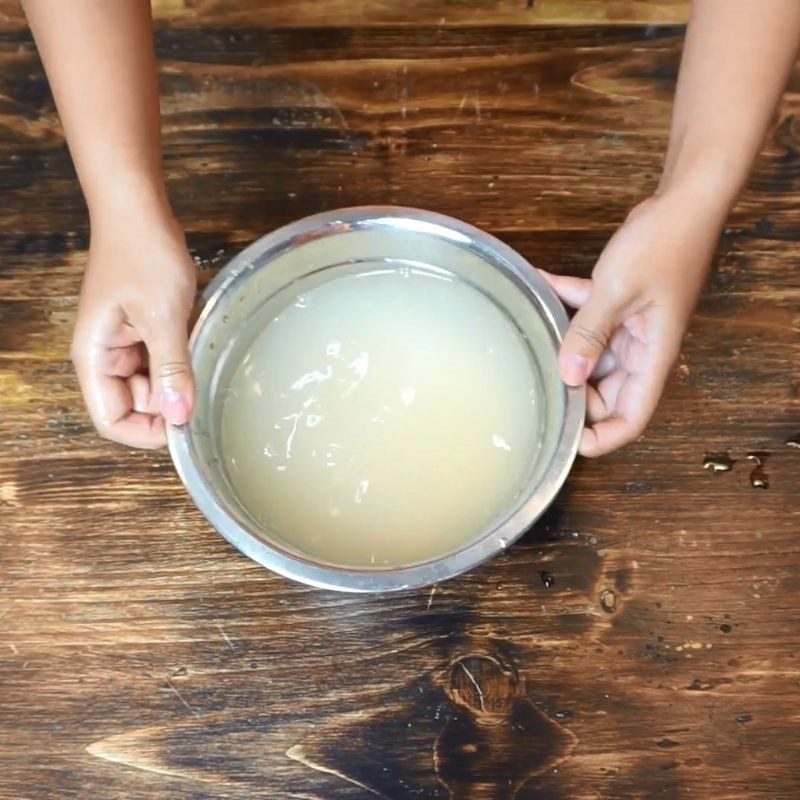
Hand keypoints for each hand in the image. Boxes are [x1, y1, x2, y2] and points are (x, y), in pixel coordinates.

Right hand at [71, 211, 196, 447]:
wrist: (139, 211)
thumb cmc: (142, 256)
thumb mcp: (161, 316)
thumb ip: (170, 369)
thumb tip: (180, 417)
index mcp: (95, 358)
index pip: (111, 420)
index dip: (146, 431)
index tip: (185, 427)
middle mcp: (105, 357)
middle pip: (135, 406)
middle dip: (167, 401)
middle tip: (201, 381)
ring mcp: (124, 345)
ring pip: (152, 384)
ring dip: (177, 378)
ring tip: (196, 350)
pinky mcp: (143, 332)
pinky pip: (162, 361)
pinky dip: (181, 358)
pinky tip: (195, 339)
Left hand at [542, 193, 721, 456]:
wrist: (683, 202)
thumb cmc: (663, 245)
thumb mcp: (618, 292)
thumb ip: (589, 334)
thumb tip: (567, 376)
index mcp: (652, 357)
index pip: (632, 417)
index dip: (604, 437)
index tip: (568, 442)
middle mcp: (641, 350)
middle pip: (605, 392)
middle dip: (572, 392)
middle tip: (534, 384)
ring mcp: (630, 328)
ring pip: (591, 356)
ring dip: (563, 346)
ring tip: (531, 337)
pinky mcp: (619, 305)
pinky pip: (587, 317)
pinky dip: (564, 305)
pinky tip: (539, 285)